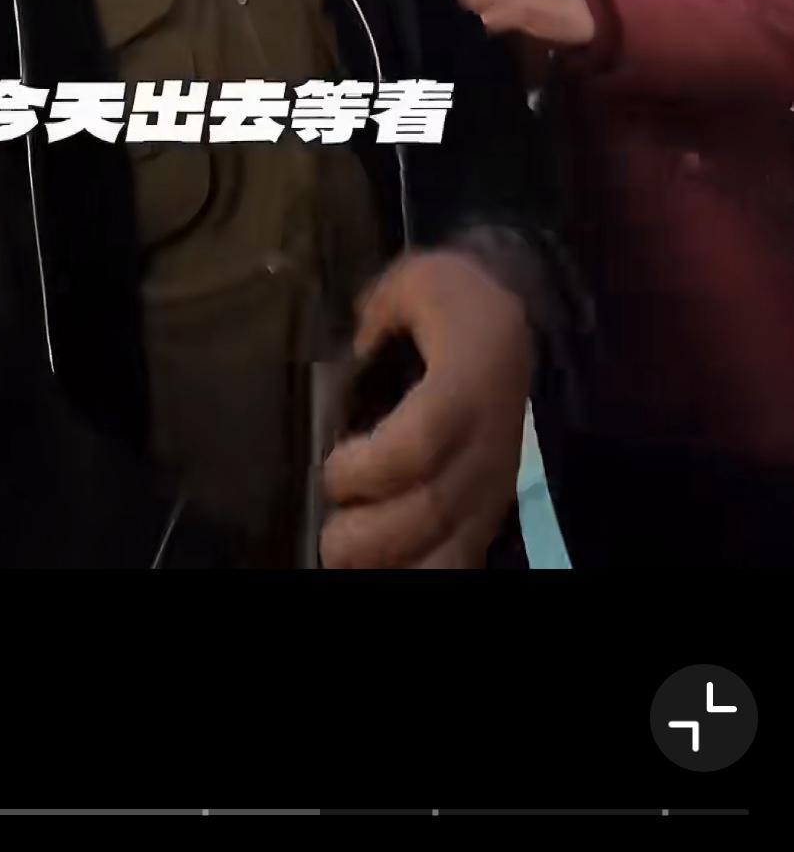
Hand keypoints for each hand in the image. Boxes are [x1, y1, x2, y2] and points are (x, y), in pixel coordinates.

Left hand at [319, 250, 532, 568]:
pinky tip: (384, 568)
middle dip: (370, 536)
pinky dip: (421, 571)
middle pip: (430, 512)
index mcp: (467, 386)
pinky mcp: (493, 510)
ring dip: (394, 566)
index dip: (369, 468)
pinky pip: (465, 560)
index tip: (333, 465)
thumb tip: (354, 345)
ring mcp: (494, 486)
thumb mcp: (421, 279)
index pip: (419, 444)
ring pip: (453, 550)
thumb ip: (380, 308)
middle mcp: (486, 446)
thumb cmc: (462, 303)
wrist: (521, 327)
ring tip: (348, 559)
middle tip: (331, 534)